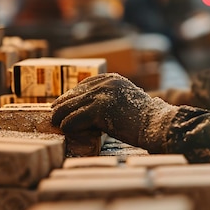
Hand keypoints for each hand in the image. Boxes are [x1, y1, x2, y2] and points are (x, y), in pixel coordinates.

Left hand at [51, 73, 177, 151]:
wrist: (155, 124)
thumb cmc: (143, 118)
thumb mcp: (125, 100)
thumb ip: (109, 98)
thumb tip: (87, 109)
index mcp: (111, 78)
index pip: (83, 85)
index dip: (70, 96)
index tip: (62, 104)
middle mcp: (105, 82)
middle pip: (73, 94)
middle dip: (62, 106)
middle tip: (55, 116)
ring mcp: (101, 95)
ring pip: (70, 106)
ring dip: (61, 117)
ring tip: (56, 124)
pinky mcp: (98, 109)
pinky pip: (73, 119)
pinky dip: (68, 126)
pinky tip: (67, 131)